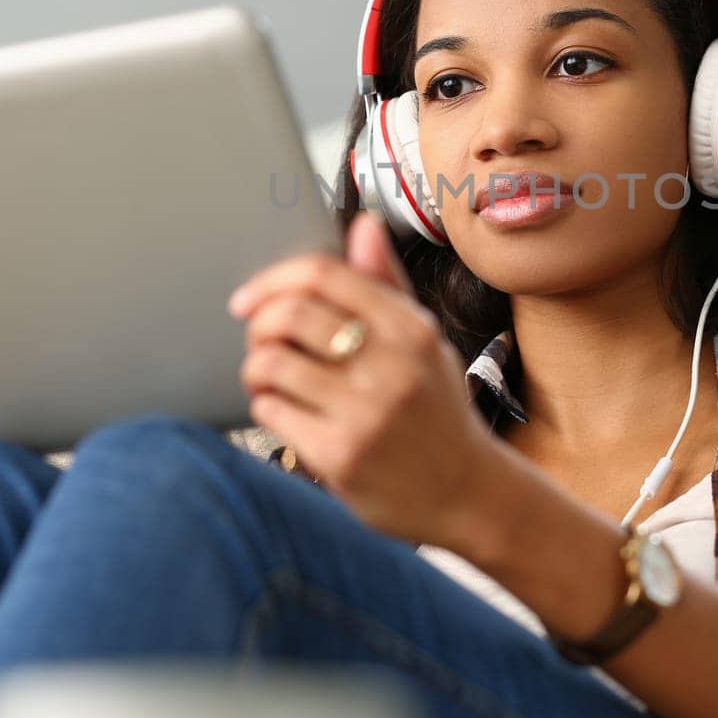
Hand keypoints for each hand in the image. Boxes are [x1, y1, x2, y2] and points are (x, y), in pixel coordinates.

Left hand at [229, 211, 498, 549]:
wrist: (466, 494)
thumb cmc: (436, 409)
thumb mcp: (423, 341)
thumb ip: (387, 284)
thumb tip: (362, 224)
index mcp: (411, 329)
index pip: (326, 275)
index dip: (275, 279)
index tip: (251, 297)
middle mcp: (392, 366)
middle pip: (291, 315)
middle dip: (259, 324)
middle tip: (259, 339)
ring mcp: (366, 413)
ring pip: (271, 364)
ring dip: (255, 366)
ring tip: (269, 376)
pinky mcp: (341, 456)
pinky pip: (272, 411)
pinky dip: (264, 404)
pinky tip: (282, 409)